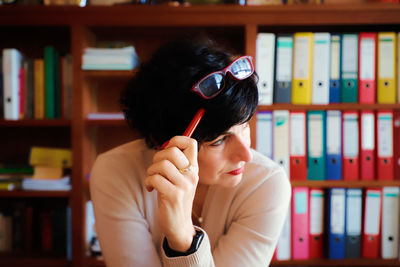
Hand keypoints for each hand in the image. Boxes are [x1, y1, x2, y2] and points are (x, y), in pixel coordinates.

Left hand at [144, 136, 197, 251]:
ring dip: (151, 170)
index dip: (176, 140)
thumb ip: (176, 163)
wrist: (179, 225)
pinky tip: (150, 188)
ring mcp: (184, 186)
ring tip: (152, 178)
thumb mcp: (180, 178)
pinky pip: (155, 179)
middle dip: (158, 156)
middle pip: (173, 151)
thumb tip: (166, 145)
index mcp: (194, 168)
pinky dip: (148, 182)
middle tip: (155, 168)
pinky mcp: (174, 196)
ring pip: (162, 165)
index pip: (191, 143)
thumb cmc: (175, 197)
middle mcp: (191, 175)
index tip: (167, 150)